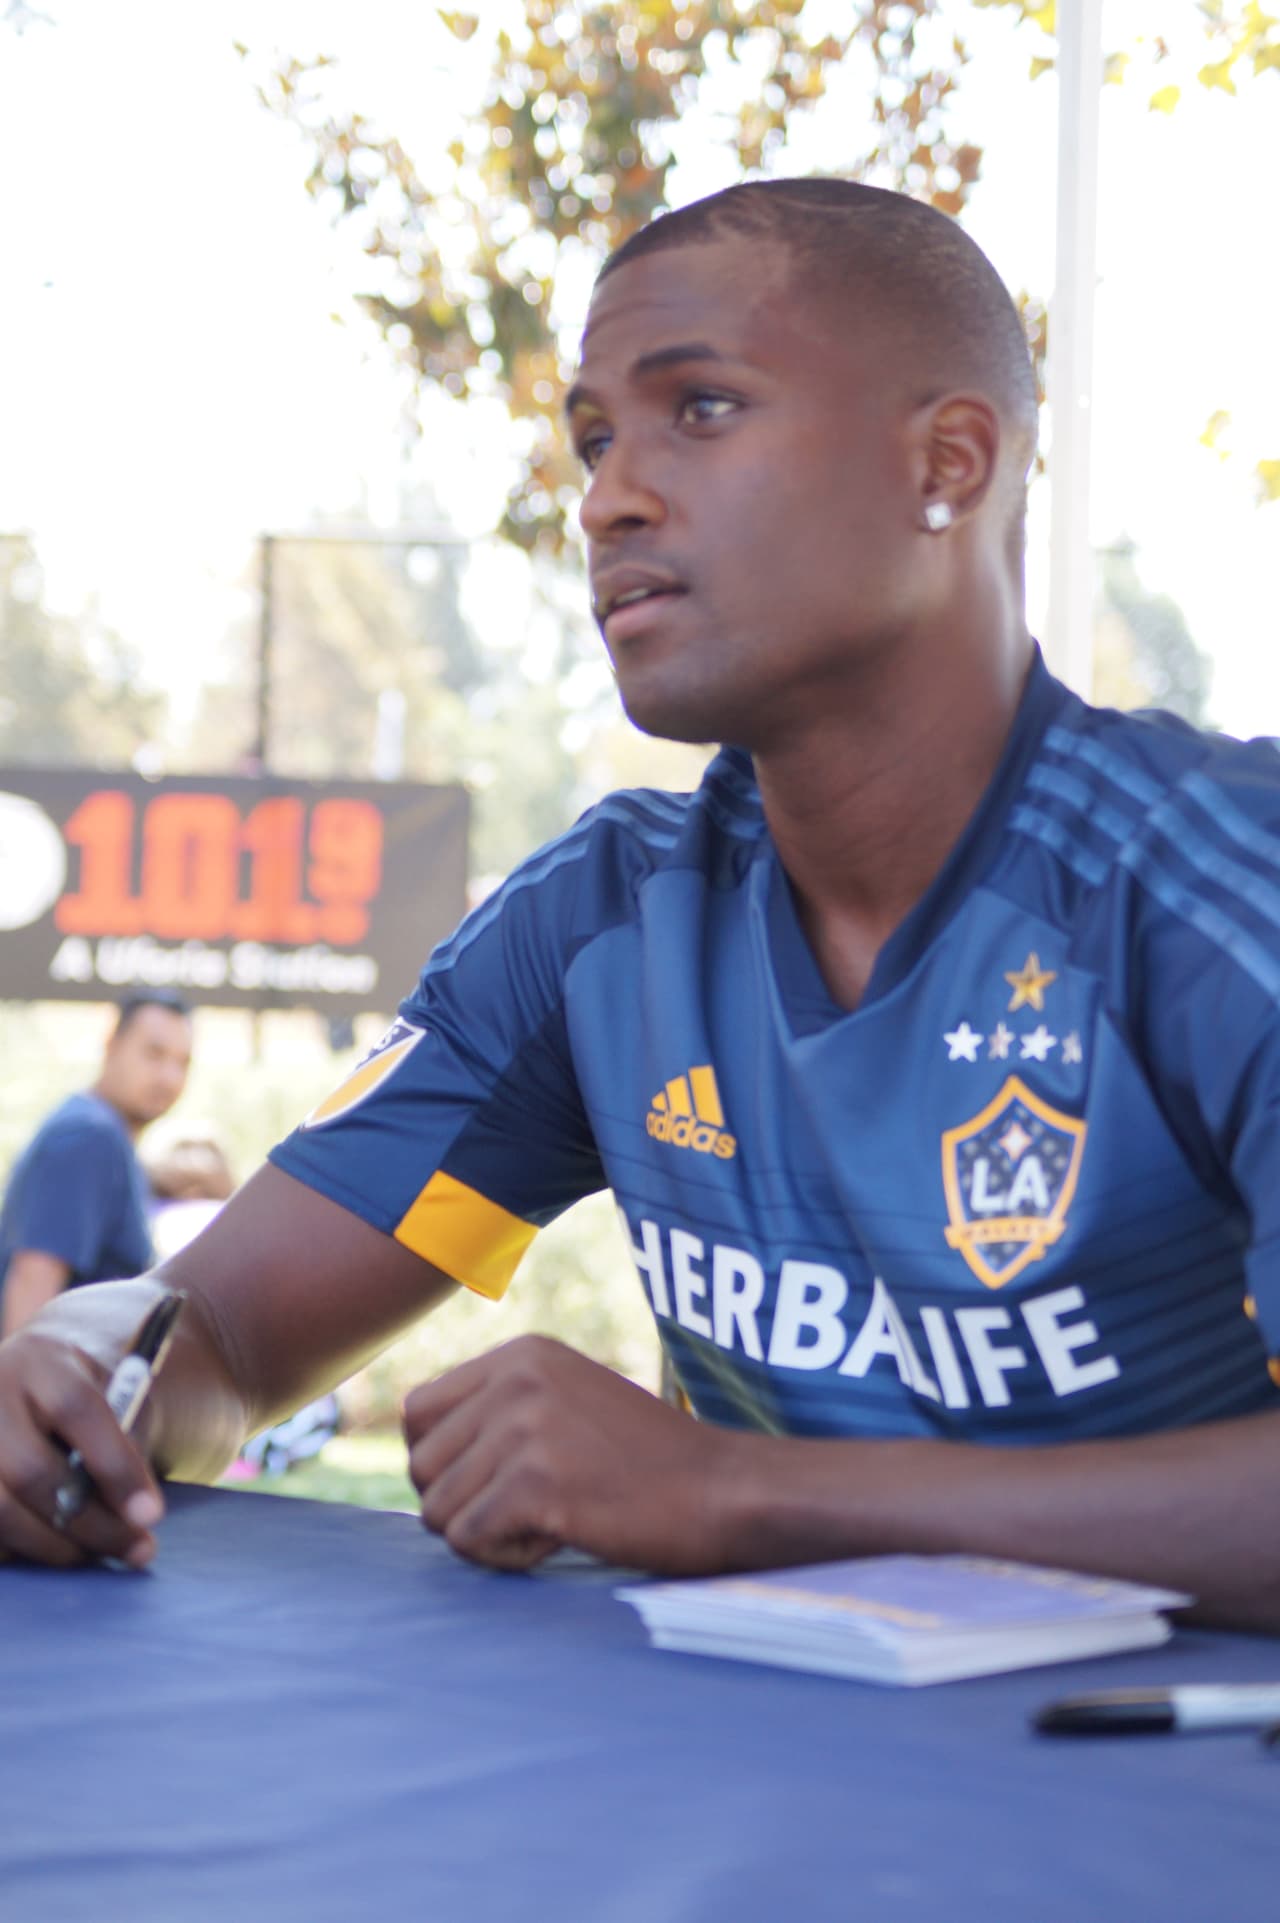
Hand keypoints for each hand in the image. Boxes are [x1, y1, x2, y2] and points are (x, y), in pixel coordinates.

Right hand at [0, 1331, 163, 1568]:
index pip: (75, 1408)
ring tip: (99, 1554)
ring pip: (1, 1509)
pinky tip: (56, 1547)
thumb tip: (134, 1513)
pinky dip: (22, 1550)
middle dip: (90, 1523)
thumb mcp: (114, 1395)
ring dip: (56, 1546)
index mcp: (40, 1361)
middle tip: (136, 1549)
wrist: (32, 1387)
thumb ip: (123, 1441)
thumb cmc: (87, 1396)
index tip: (151, 1514)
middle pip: (32, 1470)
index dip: (115, 1466)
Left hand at [403, 1334, 737, 1572]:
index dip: (441, 1461)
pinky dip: (507, 1558)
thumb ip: (500, 1408)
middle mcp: (516, 1379)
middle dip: (460, 1504)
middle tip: (525, 1511)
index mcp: (521, 1354)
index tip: (491, 1482)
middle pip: (421, 1466)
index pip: (419, 1411)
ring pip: (438, 1511)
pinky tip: (559, 1539)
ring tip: (549, 1522)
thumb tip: (417, 1450)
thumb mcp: (567, 1400)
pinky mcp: (536, 1483)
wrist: (723, 1491)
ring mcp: (525, 1428)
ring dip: (486, 1535)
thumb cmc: (647, 1462)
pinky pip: (469, 1542)